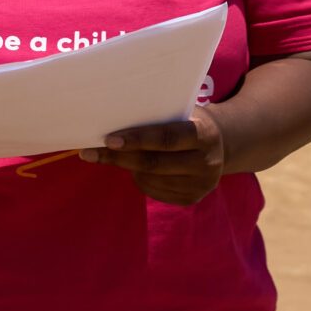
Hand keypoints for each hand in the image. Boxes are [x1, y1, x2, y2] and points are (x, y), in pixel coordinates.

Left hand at [81, 107, 227, 205]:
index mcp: (205, 134)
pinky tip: (139, 168)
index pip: (167, 138)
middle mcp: (207, 162)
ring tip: (119, 154)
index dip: (137, 139)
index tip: (109, 139)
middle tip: (91, 152)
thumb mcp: (183, 111)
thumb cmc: (189, 120)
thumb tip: (112, 116)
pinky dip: (139, 178)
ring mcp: (200, 185)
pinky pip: (154, 191)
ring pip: (150, 179)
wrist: (219, 144)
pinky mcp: (191, 199)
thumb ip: (158, 115)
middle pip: (154, 163)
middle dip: (119, 157)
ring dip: (128, 167)